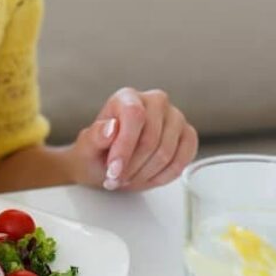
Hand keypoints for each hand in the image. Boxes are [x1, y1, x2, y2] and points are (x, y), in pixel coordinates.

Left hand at [65, 87, 197, 191]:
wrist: (110, 164)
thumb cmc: (99, 153)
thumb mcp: (87, 148)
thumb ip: (95, 137)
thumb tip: (110, 128)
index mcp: (127, 97)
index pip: (134, 115)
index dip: (125, 147)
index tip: (114, 170)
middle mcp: (155, 101)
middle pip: (151, 138)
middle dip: (132, 167)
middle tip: (117, 179)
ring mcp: (175, 117)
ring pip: (167, 152)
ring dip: (145, 174)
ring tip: (129, 178)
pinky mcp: (187, 134)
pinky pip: (183, 159)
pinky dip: (164, 175)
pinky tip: (148, 177)